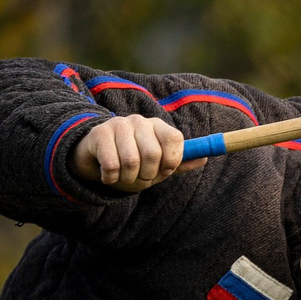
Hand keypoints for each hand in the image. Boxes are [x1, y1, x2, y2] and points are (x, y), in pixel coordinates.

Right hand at [71, 114, 206, 191]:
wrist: (96, 158)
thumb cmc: (132, 162)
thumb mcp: (158, 165)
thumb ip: (179, 162)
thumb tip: (204, 158)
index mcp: (158, 126)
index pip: (175, 139)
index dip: (172, 160)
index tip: (165, 171)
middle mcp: (139, 121)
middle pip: (153, 154)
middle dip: (148, 175)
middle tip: (140, 177)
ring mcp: (118, 125)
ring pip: (131, 161)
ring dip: (128, 178)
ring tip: (124, 175)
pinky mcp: (99, 134)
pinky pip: (112, 165)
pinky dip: (111, 178)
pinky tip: (108, 175)